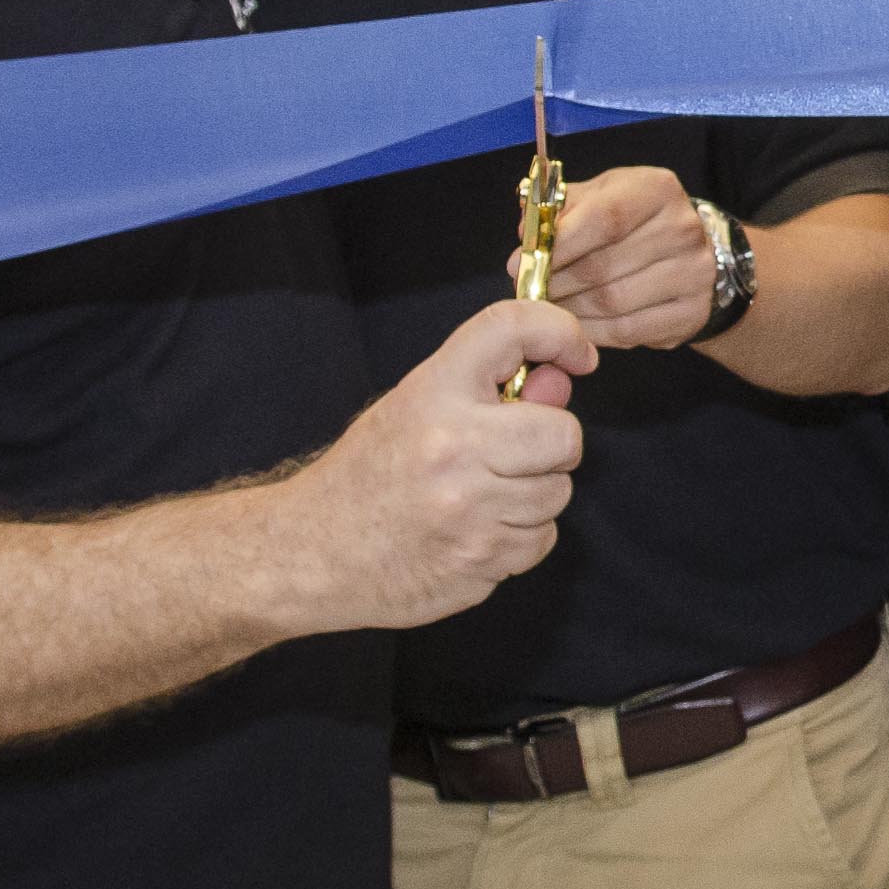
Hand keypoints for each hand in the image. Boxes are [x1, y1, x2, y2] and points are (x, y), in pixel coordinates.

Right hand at [280, 296, 595, 631]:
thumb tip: (561, 381)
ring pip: (556, 493)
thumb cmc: (367, 474)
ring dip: (534, 495)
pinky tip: (475, 532)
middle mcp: (453, 447)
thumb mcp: (414, 408)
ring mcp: (468, 510)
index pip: (509, 328)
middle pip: (563, 434)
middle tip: (517, 452)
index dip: (560, 331)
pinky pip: (540, 541)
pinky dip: (519, 539)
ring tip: (482, 496)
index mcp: (432, 393)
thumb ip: (491, 391)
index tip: (577, 354)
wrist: (311, 551)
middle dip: (553, 444)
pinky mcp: (478, 561)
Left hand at [531, 164, 719, 348]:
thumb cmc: (634, 221)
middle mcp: (682, 229)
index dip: (559, 244)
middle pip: (603, 265)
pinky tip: (574, 324)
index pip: (604, 218)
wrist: (689, 253)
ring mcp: (694, 273)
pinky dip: (591, 331)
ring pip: (611, 302)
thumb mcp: (602, 196)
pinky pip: (627, 331)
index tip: (520, 261)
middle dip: (555, 281)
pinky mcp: (691, 312)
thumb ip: (562, 209)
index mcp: (658, 190)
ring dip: (569, 309)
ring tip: (549, 306)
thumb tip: (527, 232)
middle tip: (529, 289)